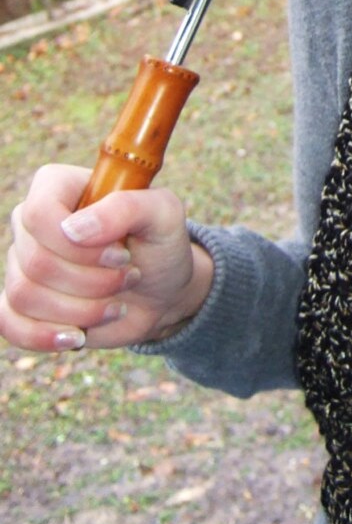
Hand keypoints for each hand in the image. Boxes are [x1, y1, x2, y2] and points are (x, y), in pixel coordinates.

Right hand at [0, 164, 213, 351]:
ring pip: (25, 295)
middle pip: (35, 261)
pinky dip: (44, 335)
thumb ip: (126, 207)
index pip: (39, 213)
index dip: (77, 245)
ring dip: (81, 309)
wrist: (162, 293)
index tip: (120, 255)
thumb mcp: (163, 214)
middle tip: (129, 276)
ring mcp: (24, 264)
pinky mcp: (23, 303)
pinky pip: (8, 323)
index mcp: (59, 187)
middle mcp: (33, 224)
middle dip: (92, 282)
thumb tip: (74, 229)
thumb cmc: (161, 245)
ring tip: (116, 304)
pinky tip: (78, 336)